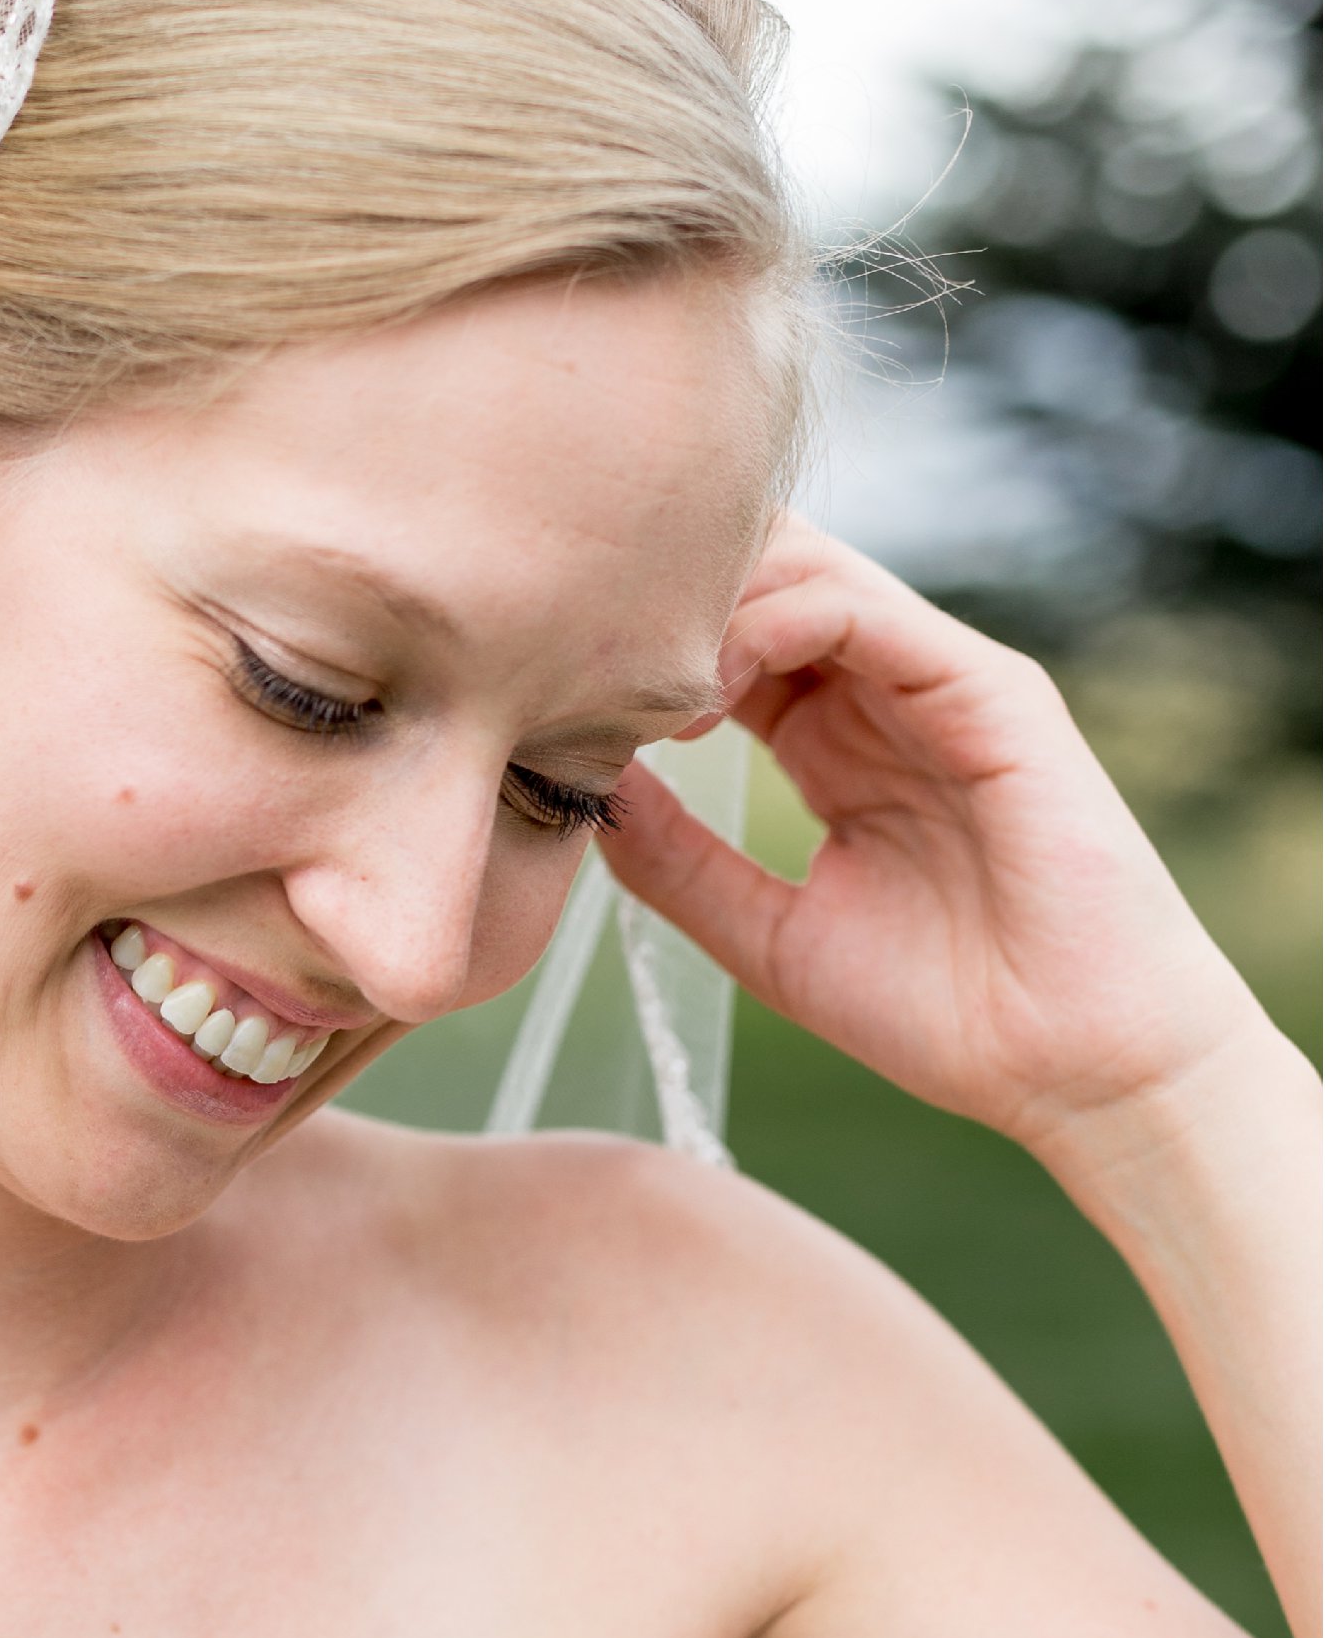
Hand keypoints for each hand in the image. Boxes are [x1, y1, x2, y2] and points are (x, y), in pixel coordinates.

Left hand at [597, 515, 1268, 1172]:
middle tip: (587, 668)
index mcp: (830, 740)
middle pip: (758, 577)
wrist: (1075, 1068)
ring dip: (707, 605)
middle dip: (662, 603)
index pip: (723, 637)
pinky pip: (868, 608)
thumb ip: (677, 863)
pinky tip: (711, 684)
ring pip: (806, 569)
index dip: (635, 650)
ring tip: (641, 680)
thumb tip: (579, 791)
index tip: (562, 707)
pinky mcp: (989, 689)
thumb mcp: (768, 938)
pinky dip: (777, 621)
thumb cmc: (943, 1014)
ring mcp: (938, 681)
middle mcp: (882, 693)